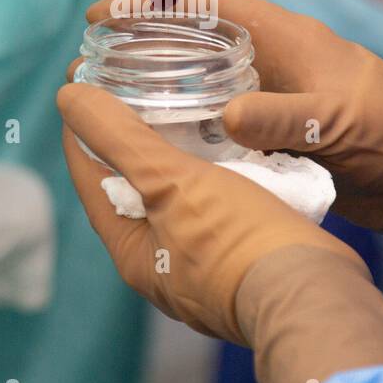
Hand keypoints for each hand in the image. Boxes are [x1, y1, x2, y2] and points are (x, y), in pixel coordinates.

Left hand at [58, 80, 382, 382]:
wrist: (315, 296)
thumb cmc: (239, 240)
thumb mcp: (170, 181)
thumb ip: (120, 140)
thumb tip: (67, 97)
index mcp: (132, 253)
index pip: (90, 179)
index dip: (84, 129)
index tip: (85, 86)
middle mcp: (162, 265)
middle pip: (132, 190)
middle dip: (132, 140)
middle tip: (139, 89)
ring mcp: (203, 267)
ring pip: (178, 200)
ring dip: (178, 157)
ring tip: (188, 110)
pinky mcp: (243, 261)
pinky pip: (216, 209)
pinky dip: (214, 176)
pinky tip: (232, 150)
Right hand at [86, 0, 382, 255]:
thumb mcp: (343, 123)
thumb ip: (288, 118)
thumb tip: (229, 116)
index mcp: (287, 38)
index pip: (208, 6)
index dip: (154, 4)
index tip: (104, 13)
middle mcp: (272, 62)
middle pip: (193, 42)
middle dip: (140, 46)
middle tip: (87, 63)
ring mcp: (271, 99)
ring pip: (200, 85)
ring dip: (156, 90)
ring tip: (105, 104)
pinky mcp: (273, 136)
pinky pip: (216, 125)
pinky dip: (184, 131)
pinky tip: (151, 148)